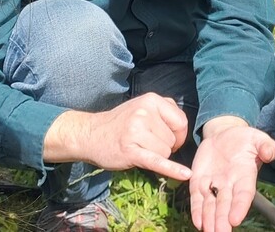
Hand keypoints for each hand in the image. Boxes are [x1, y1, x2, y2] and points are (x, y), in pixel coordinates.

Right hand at [44, 92, 192, 180]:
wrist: (89, 134)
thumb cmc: (120, 123)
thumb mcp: (141, 106)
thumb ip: (164, 110)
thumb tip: (183, 126)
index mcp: (151, 100)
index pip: (181, 121)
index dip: (178, 134)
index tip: (167, 138)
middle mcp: (144, 113)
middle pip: (173, 140)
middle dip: (163, 145)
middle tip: (144, 142)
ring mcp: (136, 132)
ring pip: (165, 153)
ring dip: (155, 156)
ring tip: (138, 147)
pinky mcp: (131, 152)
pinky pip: (157, 162)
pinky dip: (172, 170)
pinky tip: (185, 174)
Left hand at [189, 116, 274, 231]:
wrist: (223, 135)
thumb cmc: (244, 139)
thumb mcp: (257, 138)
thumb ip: (266, 146)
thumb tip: (271, 153)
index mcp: (245, 176)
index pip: (243, 194)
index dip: (240, 207)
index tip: (235, 219)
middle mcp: (230, 185)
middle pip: (226, 205)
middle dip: (222, 220)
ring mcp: (213, 184)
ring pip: (211, 205)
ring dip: (209, 220)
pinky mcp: (199, 181)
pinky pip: (197, 198)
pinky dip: (197, 210)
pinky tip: (198, 223)